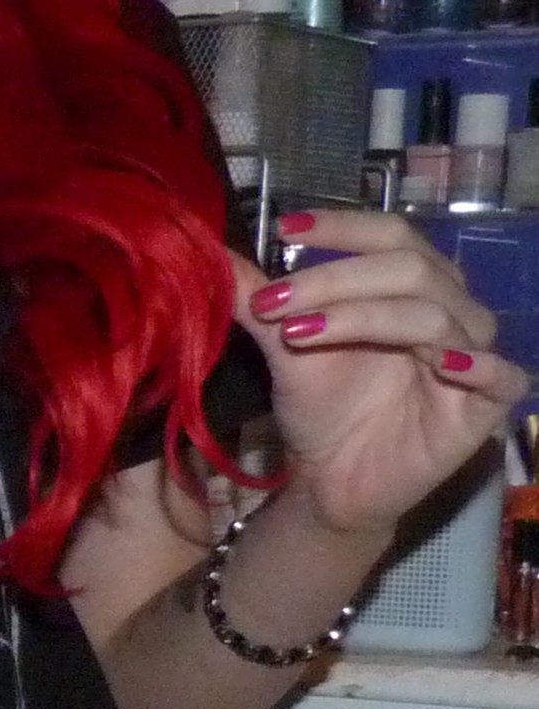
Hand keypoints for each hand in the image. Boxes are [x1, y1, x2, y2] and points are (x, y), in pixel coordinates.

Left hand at [231, 207, 528, 537]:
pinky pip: (500, 375)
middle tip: (274, 304)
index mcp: (411, 283)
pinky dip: (473, 364)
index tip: (284, 230)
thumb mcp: (284, 346)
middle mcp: (450, 308)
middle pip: (409, 269)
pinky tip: (437, 363)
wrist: (331, 480)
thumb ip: (258, 299)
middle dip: (336, 279)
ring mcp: (472, 355)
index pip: (391, 234)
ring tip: (300, 334)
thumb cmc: (321, 406)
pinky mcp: (486, 407)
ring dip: (364, 318)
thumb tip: (209, 250)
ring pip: (435, 315)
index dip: (343, 228)